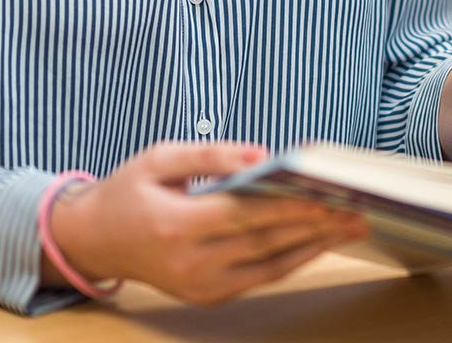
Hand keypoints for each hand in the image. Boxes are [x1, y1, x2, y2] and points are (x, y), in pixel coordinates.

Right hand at [46, 142, 365, 306]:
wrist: (95, 239)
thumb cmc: (129, 191)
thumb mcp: (159, 158)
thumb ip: (210, 156)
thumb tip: (260, 154)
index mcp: (174, 225)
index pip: (242, 216)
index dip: (287, 207)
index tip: (327, 195)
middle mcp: (188, 263)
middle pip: (264, 243)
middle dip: (314, 226)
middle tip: (356, 208)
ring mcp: (198, 286)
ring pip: (269, 266)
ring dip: (314, 246)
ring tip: (350, 224)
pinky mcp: (206, 297)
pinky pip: (259, 278)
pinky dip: (292, 260)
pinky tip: (319, 241)